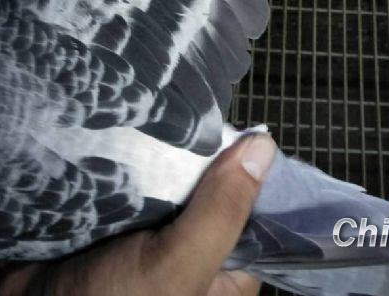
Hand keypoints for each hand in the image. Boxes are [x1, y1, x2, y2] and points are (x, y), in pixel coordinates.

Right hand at [0, 135, 272, 295]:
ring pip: (177, 184)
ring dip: (170, 156)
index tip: (246, 128)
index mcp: (225, 279)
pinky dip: (138, 162)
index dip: (251, 172)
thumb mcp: (177, 265)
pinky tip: (138, 129)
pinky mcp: (122, 225)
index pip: (254, 214)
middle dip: (207, 158)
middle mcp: (196, 259)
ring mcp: (157, 240)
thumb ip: (222, 210)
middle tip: (202, 110)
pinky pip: (141, 184)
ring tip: (172, 110)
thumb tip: (266, 146)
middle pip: (215, 193)